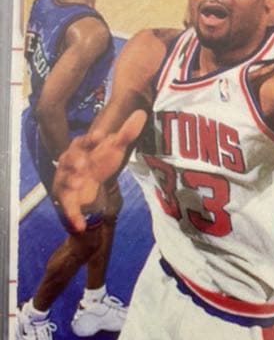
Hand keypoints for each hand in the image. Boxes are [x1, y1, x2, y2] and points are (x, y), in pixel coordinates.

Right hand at [53, 110, 146, 232]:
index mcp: (81, 150)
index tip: (101, 137)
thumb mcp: (114, 150)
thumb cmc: (99, 164)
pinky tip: (80, 225)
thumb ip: (126, 133)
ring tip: (79, 185)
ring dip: (72, 183)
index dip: (91, 140)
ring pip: (65, 182)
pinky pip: (69, 210)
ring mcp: (67, 183)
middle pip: (69, 159)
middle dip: (75, 160)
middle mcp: (70, 164)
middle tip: (83, 163)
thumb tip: (141, 114)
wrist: (89, 191)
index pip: (84, 141)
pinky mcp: (68, 202)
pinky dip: (73, 217)